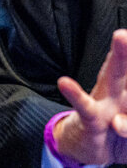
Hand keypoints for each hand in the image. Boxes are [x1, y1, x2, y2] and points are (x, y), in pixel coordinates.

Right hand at [53, 29, 126, 164]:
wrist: (89, 148)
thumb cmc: (119, 134)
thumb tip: (117, 122)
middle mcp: (119, 92)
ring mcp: (104, 102)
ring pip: (114, 77)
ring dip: (119, 57)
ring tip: (121, 36)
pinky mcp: (89, 118)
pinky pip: (84, 105)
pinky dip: (74, 94)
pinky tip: (64, 83)